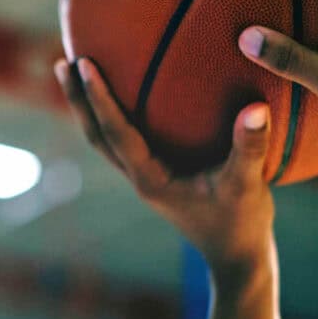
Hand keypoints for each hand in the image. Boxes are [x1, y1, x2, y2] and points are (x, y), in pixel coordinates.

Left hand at [54, 58, 274, 272]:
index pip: (116, 133)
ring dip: (88, 108)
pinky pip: (125, 140)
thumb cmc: (240, 223)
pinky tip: (121, 94)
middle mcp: (139, 177)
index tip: (84, 64)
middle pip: (97, 135)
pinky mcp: (155, 175)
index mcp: (150, 179)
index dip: (99, 98)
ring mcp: (144, 177)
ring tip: (73, 73)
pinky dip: (113, 115)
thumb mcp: (247, 186)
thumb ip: (249, 148)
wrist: (235, 256)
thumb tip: (256, 108)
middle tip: (61, 62)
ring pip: (105, 139)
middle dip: (78, 100)